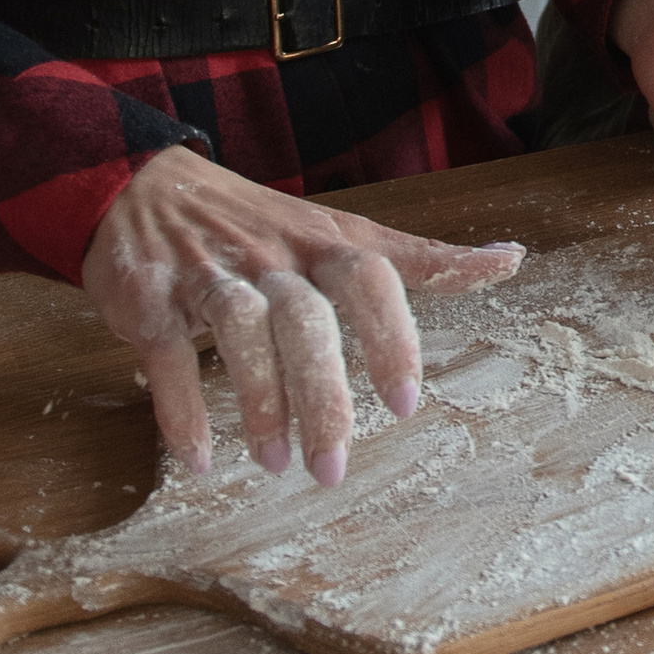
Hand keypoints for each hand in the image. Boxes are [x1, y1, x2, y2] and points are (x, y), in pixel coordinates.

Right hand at [83, 146, 526, 484]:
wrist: (142, 186)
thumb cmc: (262, 225)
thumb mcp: (342, 232)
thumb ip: (420, 257)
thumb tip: (511, 260)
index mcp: (321, 242)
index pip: (368, 277)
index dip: (391, 336)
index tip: (407, 404)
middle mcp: (269, 257)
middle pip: (305, 318)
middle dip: (323, 394)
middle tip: (335, 468)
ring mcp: (207, 273)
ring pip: (241, 328)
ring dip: (260, 402)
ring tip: (277, 465)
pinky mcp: (147, 295)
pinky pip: (166, 352)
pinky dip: (181, 408)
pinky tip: (200, 459)